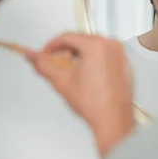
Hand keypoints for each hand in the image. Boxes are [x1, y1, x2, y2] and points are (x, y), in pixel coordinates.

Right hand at [26, 33, 134, 158]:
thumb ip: (43, 64)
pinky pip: (105, 57)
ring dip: (79, 58)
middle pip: (80, 41)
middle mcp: (112, 45)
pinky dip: (94, 63)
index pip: (67, 37)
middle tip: (57, 67)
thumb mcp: (61, 81)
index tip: (45, 54)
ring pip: (93, 49)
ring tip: (72, 76)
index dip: (51, 45)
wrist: (114, 121)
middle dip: (65, 52)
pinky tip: (87, 79)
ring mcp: (121, 55)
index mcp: (96, 45)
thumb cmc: (94, 104)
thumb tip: (31, 55)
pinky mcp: (126, 65)